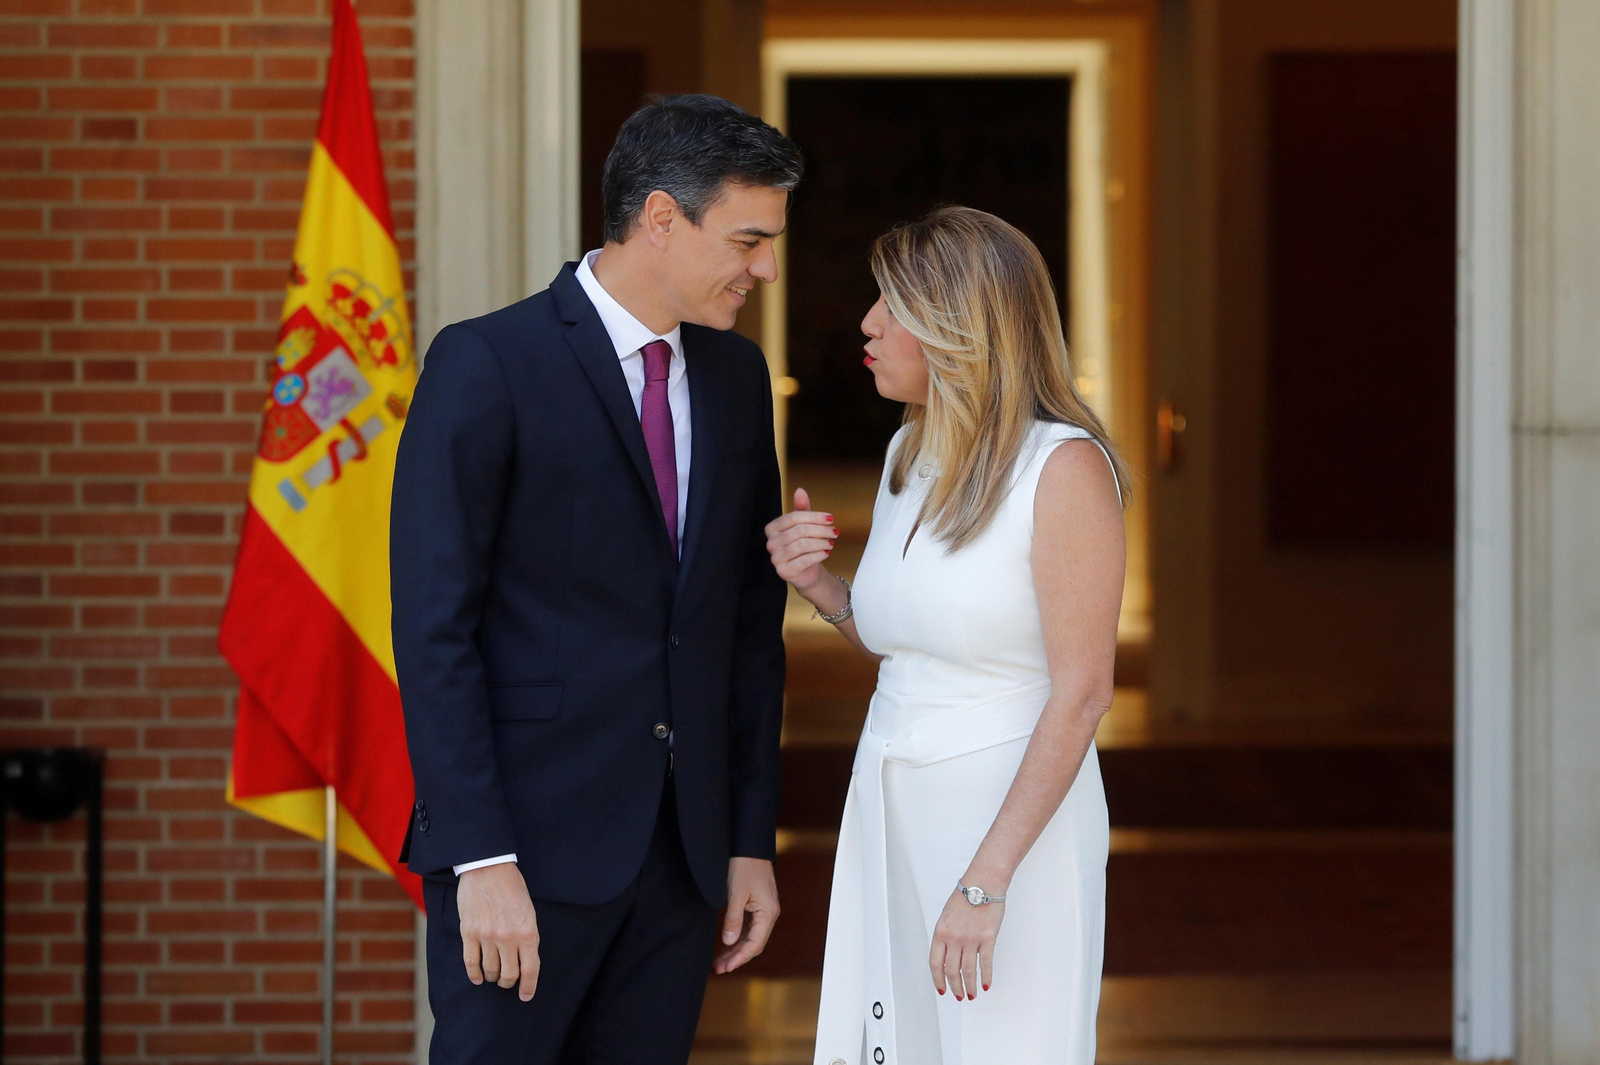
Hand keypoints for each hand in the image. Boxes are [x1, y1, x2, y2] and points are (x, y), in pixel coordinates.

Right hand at [456, 862, 539, 1000]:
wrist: (488, 868)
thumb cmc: (512, 887)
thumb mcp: (529, 911)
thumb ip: (527, 936)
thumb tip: (525, 958)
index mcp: (528, 932)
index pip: (531, 969)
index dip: (528, 986)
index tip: (526, 995)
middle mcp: (508, 938)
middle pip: (509, 974)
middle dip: (509, 982)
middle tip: (507, 982)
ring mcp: (487, 937)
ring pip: (490, 971)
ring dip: (493, 977)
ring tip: (493, 976)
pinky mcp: (469, 933)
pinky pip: (471, 963)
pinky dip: (475, 975)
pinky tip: (478, 978)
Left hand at [714, 857, 779, 973]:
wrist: (749, 846)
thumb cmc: (744, 866)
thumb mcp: (735, 893)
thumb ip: (732, 919)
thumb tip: (728, 942)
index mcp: (768, 913)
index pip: (755, 944)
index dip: (740, 958)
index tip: (725, 968)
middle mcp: (769, 914)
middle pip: (753, 943)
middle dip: (736, 957)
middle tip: (718, 968)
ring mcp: (764, 910)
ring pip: (750, 936)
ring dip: (736, 949)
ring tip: (719, 961)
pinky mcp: (757, 905)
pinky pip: (749, 927)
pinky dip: (737, 937)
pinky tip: (727, 944)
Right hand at [764, 488, 836, 591]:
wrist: (805, 571)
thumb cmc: (804, 546)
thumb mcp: (804, 525)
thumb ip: (801, 508)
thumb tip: (800, 490)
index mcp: (772, 528)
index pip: (794, 517)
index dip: (814, 516)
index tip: (830, 518)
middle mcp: (771, 543)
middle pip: (800, 531)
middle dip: (821, 530)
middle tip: (834, 532)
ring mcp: (776, 558)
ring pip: (802, 545)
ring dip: (821, 542)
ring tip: (831, 543)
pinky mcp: (784, 571)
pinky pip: (804, 560)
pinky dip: (818, 555)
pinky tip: (826, 552)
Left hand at [929, 888, 1003, 999]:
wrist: (983, 883)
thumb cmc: (966, 896)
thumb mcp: (947, 915)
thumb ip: (946, 936)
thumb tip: (950, 956)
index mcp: (940, 932)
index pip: (935, 963)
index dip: (938, 979)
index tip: (942, 990)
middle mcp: (954, 938)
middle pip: (951, 970)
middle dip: (954, 987)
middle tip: (959, 996)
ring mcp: (971, 939)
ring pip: (968, 971)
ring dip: (970, 986)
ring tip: (972, 995)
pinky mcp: (987, 938)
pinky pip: (985, 963)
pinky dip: (986, 976)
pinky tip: (986, 984)